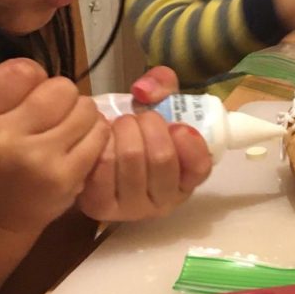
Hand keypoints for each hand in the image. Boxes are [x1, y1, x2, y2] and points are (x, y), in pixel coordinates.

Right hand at [0, 59, 109, 238]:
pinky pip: (99, 134)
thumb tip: (36, 68)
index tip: (29, 93)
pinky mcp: (67, 177)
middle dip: (61, 96)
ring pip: (85, 108)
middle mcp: (5, 138)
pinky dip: (95, 133)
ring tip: (67, 128)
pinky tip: (80, 143)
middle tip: (53, 112)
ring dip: (81, 114)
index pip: (22, 71)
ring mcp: (39, 159)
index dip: (33, 77)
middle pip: (61, 87)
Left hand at [76, 67, 211, 221]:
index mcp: (186, 182)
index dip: (190, 141)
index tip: (176, 125)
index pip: (200, 167)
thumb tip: (143, 91)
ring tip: (120, 126)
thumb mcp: (159, 103)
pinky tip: (103, 139)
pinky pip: (103, 165)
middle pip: (161, 156)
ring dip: (124, 129)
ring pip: (132, 157)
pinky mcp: (100, 206)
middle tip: (137, 118)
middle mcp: (164, 202)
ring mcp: (132, 209)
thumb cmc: (137, 131)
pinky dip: (102, 142)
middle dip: (148, 124)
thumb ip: (162, 84)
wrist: (95, 153)